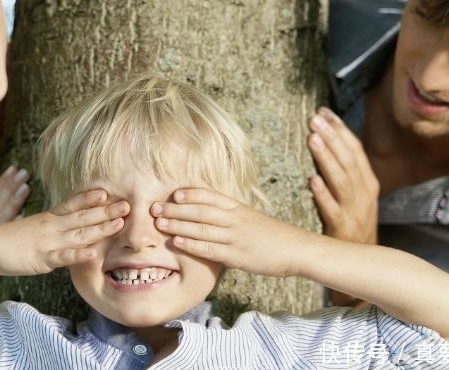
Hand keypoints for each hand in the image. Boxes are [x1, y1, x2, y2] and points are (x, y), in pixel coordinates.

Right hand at [0, 190, 128, 275]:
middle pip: (82, 216)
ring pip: (79, 234)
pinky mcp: (43, 259)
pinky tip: (93, 253)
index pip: (73, 204)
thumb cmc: (9, 239)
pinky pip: (64, 257)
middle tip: (127, 204)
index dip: (90, 198)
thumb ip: (51, 227)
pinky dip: (79, 255)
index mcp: (49, 218)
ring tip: (120, 223)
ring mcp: (48, 242)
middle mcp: (51, 226)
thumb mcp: (33, 227)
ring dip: (101, 228)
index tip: (108, 191)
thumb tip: (66, 226)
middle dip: (106, 211)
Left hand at [152, 188, 301, 277]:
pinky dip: (190, 245)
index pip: (210, 196)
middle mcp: (234, 219)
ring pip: (201, 229)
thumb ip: (230, 215)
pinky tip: (176, 243)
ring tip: (158, 223)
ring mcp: (235, 237)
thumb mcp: (250, 218)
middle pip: (199, 211)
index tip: (173, 193)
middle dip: (175, 209)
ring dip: (177, 225)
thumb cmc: (271, 235)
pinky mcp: (236, 255)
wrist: (295, 249)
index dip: (190, 194)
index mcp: (238, 207)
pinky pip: (209, 249)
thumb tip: (207, 213)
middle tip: (154, 207)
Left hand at [307, 107, 378, 244]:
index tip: (324, 111)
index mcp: (367, 182)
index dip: (340, 129)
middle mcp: (364, 193)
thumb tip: (327, 139)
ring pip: (341, 180)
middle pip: (348, 160)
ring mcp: (354, 210)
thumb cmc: (353, 222)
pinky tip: (312, 181)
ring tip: (312, 139)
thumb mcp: (356, 194)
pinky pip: (332, 209)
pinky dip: (323, 194)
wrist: (362, 260)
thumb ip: (345, 170)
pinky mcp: (342, 228)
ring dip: (326, 158)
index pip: (355, 149)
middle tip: (314, 118)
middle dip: (331, 137)